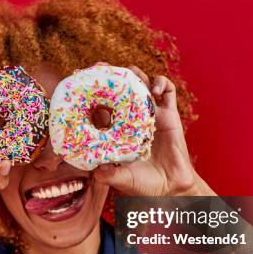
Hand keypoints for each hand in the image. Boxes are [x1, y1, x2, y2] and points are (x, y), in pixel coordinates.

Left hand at [93, 64, 213, 196]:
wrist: (172, 187)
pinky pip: (168, 90)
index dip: (90, 93)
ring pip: (141, 84)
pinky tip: (156, 89)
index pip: (99, 105)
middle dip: (110, 75)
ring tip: (130, 73)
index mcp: (115, 130)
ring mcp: (150, 113)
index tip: (80, 81)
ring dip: (135, 74)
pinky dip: (162, 83)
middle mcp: (130, 118)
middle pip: (119, 89)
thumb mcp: (123, 180)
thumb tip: (96, 172)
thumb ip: (110, 175)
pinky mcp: (169, 114)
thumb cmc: (143, 184)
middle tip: (100, 66)